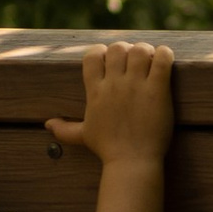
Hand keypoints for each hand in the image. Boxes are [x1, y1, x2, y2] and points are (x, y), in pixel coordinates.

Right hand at [46, 40, 174, 172]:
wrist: (132, 162)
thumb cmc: (108, 149)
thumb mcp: (84, 135)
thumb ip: (65, 128)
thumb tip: (47, 125)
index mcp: (96, 91)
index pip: (92, 55)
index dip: (103, 52)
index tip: (112, 63)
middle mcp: (114, 85)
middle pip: (117, 48)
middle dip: (127, 50)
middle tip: (136, 63)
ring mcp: (135, 86)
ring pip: (139, 49)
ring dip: (146, 52)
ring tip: (151, 63)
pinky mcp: (157, 90)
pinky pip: (162, 59)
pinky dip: (165, 54)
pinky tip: (164, 62)